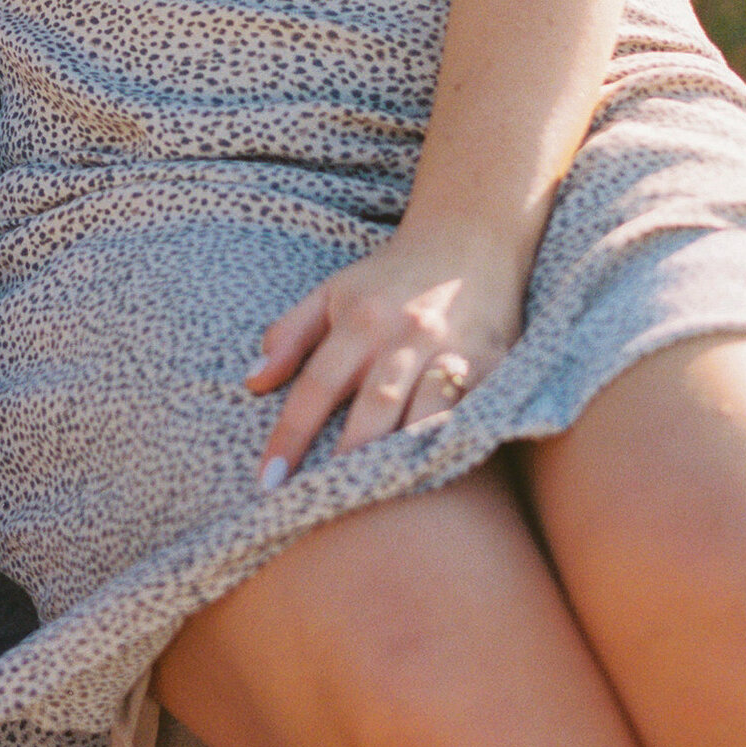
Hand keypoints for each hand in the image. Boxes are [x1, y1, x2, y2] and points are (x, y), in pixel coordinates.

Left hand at [246, 228, 521, 483]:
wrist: (470, 237)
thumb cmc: (391, 276)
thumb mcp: (332, 291)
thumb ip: (290, 334)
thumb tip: (251, 381)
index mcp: (359, 319)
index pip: (316, 386)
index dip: (290, 436)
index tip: (267, 482)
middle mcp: (404, 337)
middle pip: (372, 408)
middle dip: (345, 461)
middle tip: (317, 509)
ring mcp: (452, 353)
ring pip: (424, 416)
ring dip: (401, 460)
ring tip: (373, 505)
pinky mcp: (494, 367)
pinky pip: (470, 416)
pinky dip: (449, 446)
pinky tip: (432, 477)